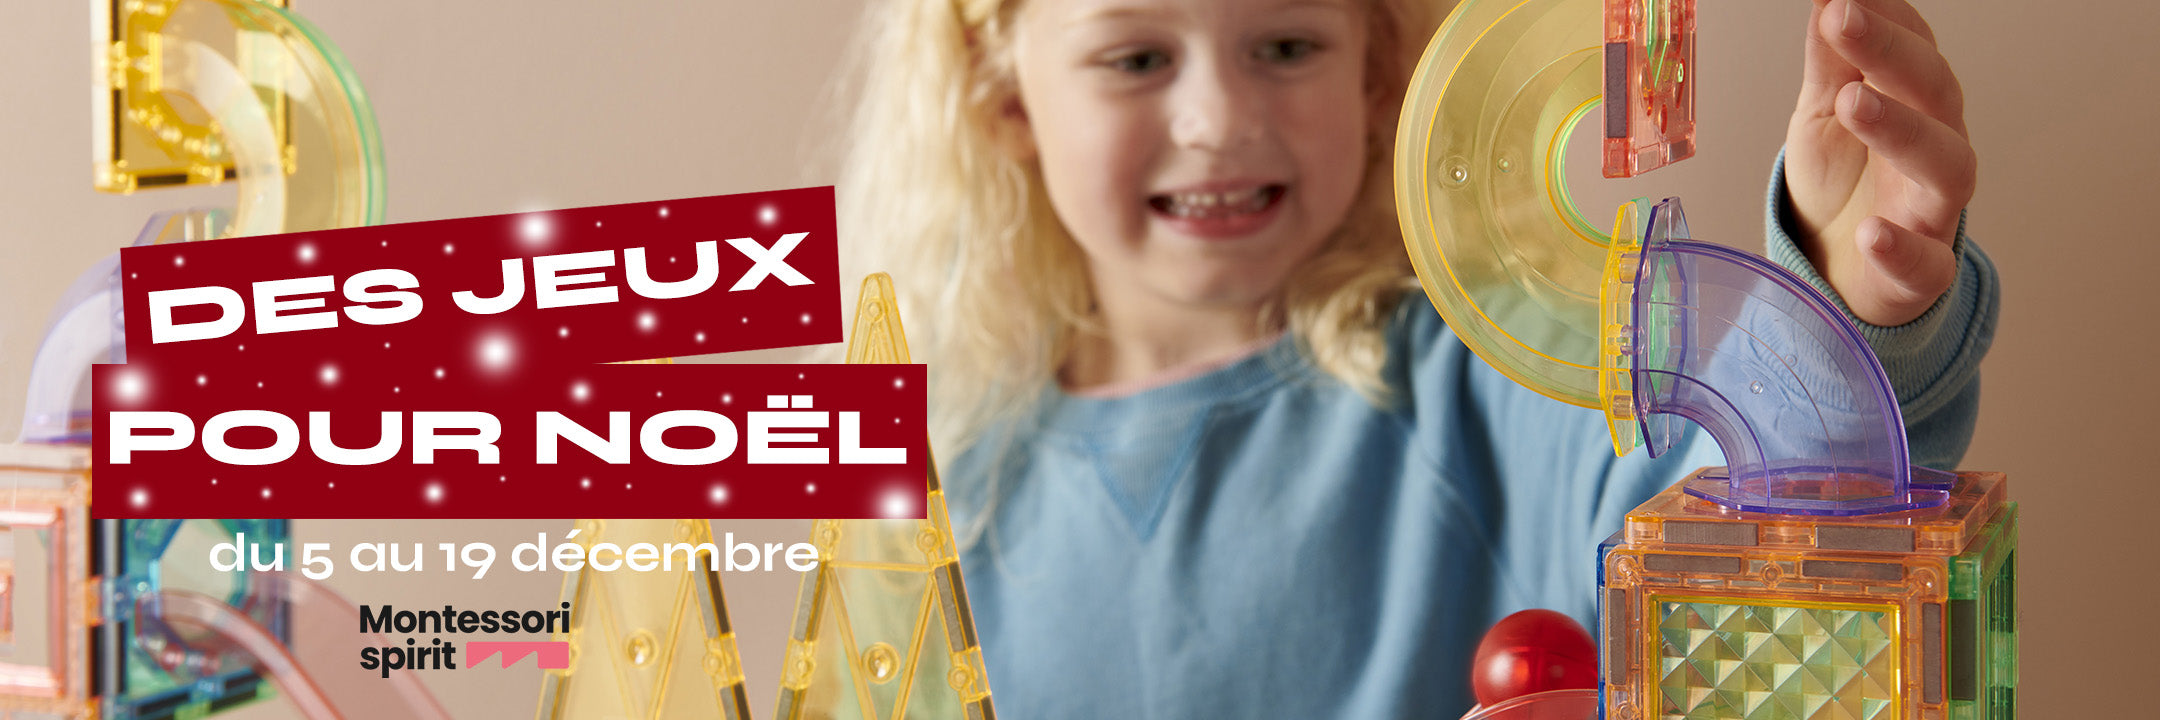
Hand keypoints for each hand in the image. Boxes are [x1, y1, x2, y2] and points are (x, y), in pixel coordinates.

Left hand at [1784, 0, 1974, 326]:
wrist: (1838, 270)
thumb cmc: (1840, 182)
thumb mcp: (1823, 113)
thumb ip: (1830, 57)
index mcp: (1915, 100)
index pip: (1913, 45)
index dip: (1885, 14)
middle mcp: (1936, 144)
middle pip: (1932, 92)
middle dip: (1890, 53)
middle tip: (1842, 18)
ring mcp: (1933, 208)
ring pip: (1944, 165)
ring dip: (1902, 130)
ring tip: (1852, 102)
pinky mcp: (1921, 272)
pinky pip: (1924, 263)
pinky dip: (1900, 248)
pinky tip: (1872, 233)